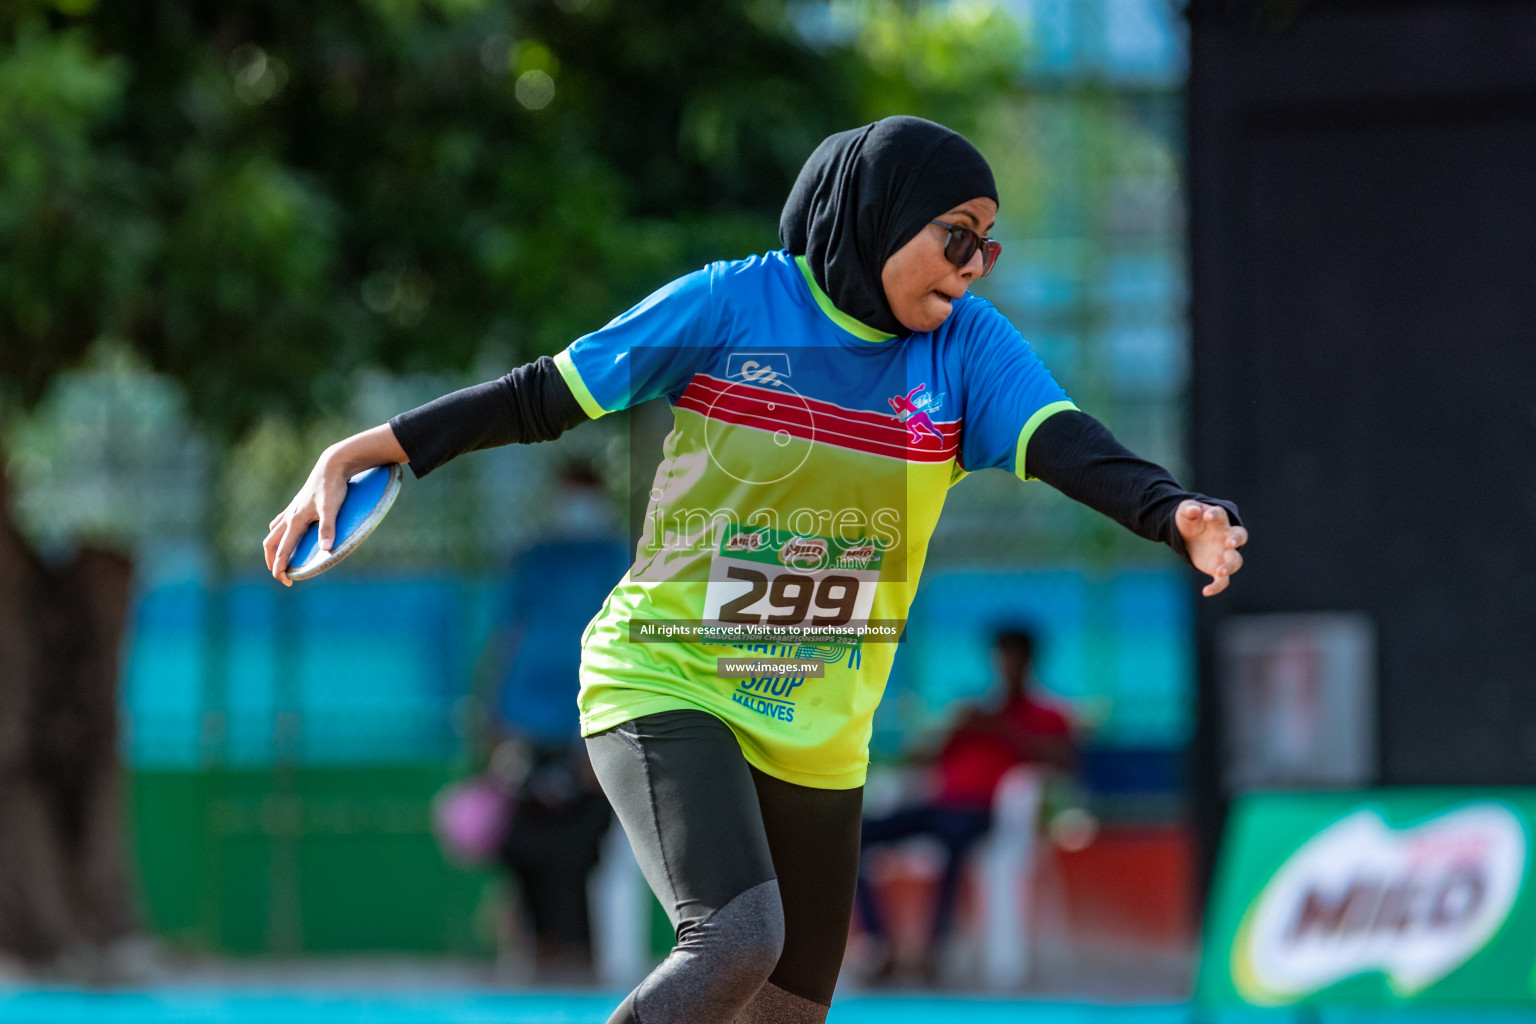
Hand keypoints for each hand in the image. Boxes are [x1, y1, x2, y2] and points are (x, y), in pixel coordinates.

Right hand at [263, 450, 349, 586]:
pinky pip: (280, 521)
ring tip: (279, 558)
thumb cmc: (333, 487)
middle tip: (280, 575)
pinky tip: (283, 532)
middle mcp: (290, 516)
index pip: (283, 550)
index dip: (281, 568)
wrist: (331, 465)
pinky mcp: (297, 504)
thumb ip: (328, 528)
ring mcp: (292, 509)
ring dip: (273, 547)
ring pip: (274, 532)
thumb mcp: (332, 508)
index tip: (285, 582)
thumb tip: (326, 549)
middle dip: (272, 561)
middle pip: (271, 543)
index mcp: (296, 521)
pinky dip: (278, 531)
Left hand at [1176, 500, 1247, 596]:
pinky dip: (1217, 587)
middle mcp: (1226, 536)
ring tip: (1220, 571)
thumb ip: (1189, 508)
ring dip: (1230, 566)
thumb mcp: (1185, 511)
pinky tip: (1206, 592)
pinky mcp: (1217, 567)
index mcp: (1218, 520)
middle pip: (1240, 536)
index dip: (1215, 514)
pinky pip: (1222, 580)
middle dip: (1236, 540)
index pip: (1221, 515)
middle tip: (1229, 544)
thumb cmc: (1190, 520)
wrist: (1187, 535)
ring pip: (1236, 560)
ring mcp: (1224, 553)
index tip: (1207, 516)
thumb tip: (1194, 510)